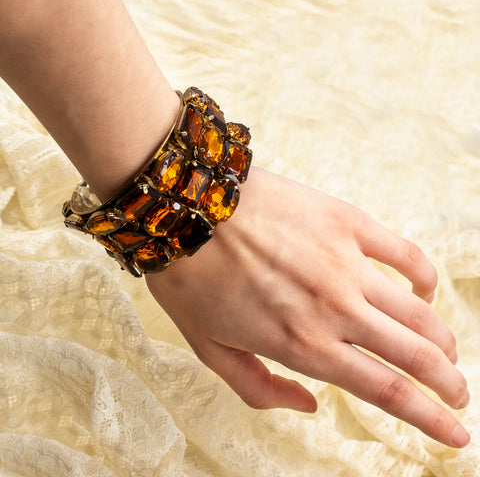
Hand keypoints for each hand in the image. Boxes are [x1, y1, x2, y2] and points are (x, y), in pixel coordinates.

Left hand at [145, 166, 469, 447]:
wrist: (187, 209)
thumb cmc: (191, 279)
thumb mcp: (210, 348)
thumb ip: (259, 387)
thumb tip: (310, 406)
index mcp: (302, 345)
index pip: (385, 390)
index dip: (429, 418)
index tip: (455, 435)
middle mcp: (334, 309)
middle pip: (415, 354)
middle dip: (448, 382)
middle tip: (460, 394)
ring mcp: (345, 263)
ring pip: (417, 309)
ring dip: (442, 337)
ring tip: (449, 352)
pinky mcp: (346, 222)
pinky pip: (402, 252)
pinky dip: (423, 276)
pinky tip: (424, 288)